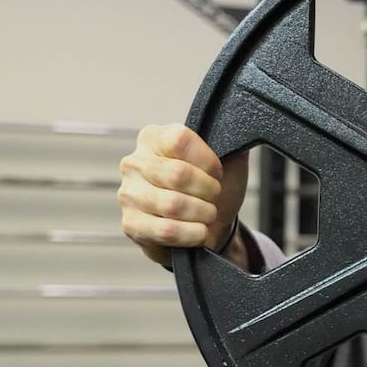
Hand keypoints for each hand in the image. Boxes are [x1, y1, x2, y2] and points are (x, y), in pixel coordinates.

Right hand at [117, 124, 248, 267]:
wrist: (205, 225)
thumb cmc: (210, 188)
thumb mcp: (226, 158)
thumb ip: (230, 140)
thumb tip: (237, 132)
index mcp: (154, 138)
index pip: (179, 139)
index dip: (208, 160)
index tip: (217, 173)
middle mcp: (135, 162)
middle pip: (177, 173)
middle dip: (208, 190)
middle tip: (214, 196)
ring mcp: (128, 194)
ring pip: (173, 204)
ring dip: (202, 214)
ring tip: (207, 214)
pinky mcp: (131, 225)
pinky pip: (166, 230)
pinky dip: (191, 234)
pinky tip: (198, 231)